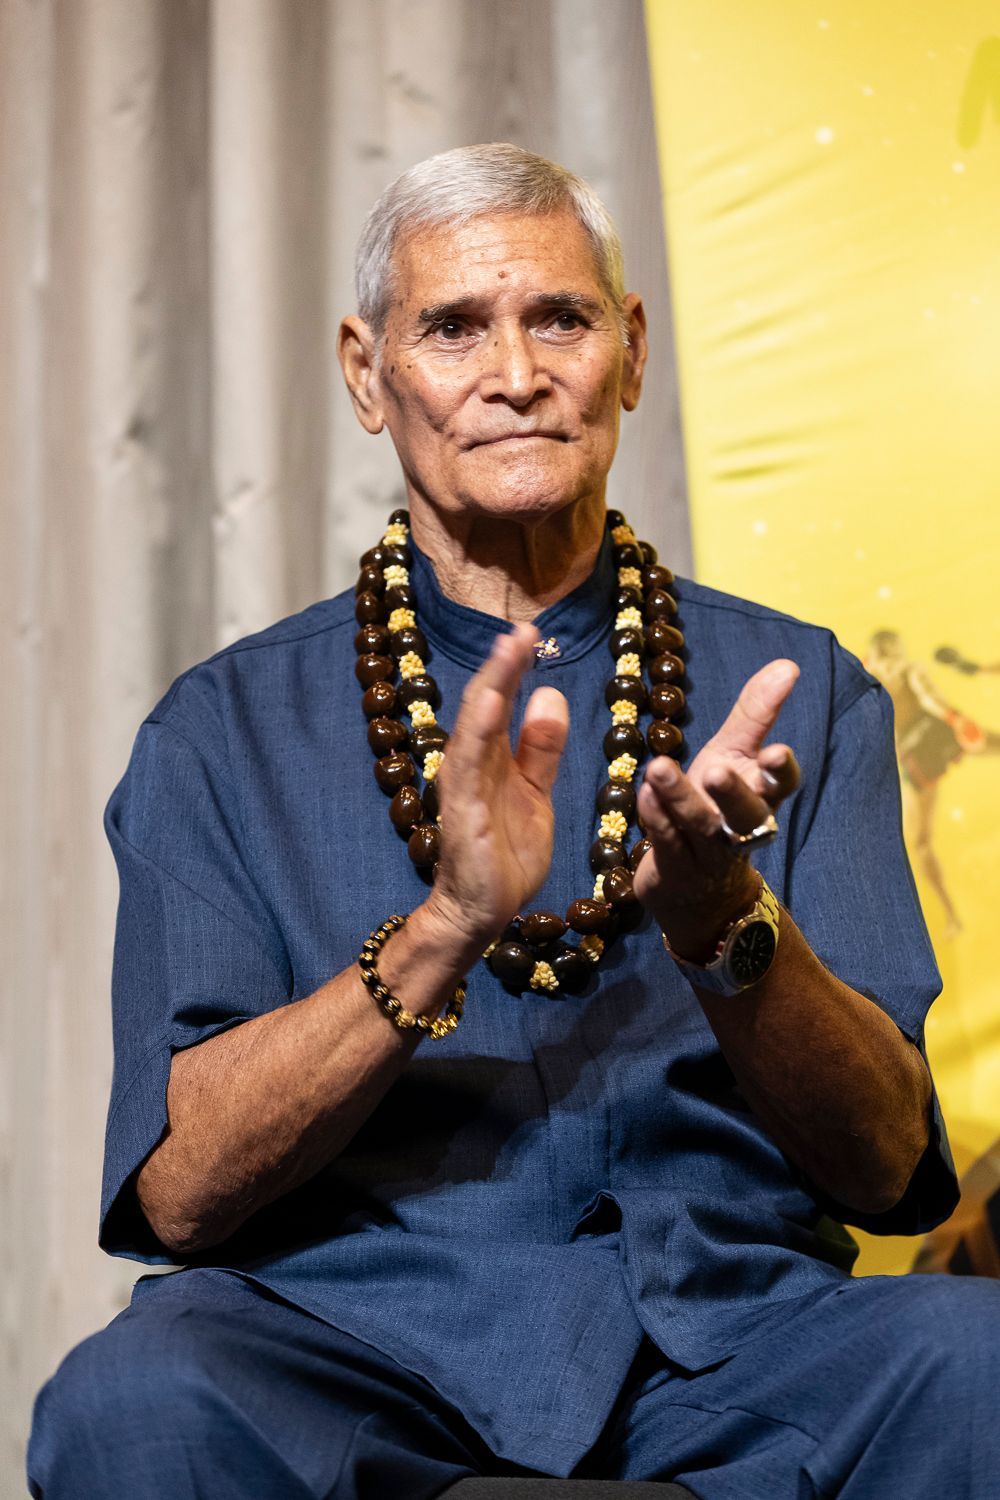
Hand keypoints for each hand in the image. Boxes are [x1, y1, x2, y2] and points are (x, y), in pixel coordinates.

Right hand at [425, 624, 569, 954]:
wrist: (484, 911)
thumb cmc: (505, 852)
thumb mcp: (536, 792)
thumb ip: (540, 748)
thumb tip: (548, 693)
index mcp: (490, 757)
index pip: (501, 702)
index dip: (513, 667)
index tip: (531, 632)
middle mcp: (471, 764)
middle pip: (484, 705)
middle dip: (501, 667)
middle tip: (521, 630)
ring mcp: (463, 788)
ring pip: (474, 728)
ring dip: (489, 688)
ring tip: (506, 652)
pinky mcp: (463, 815)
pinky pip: (468, 770)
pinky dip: (477, 736)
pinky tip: (491, 707)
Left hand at [632, 660, 800, 959]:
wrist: (700, 892)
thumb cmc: (717, 806)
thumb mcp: (734, 755)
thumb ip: (756, 713)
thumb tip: (788, 665)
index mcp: (761, 797)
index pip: (781, 785)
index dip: (778, 771)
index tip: (774, 753)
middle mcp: (742, 828)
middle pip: (745, 814)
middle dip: (732, 793)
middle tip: (716, 771)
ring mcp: (710, 854)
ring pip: (700, 827)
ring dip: (680, 799)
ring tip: (659, 770)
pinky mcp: (677, 870)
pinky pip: (667, 843)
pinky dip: (655, 819)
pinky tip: (643, 794)